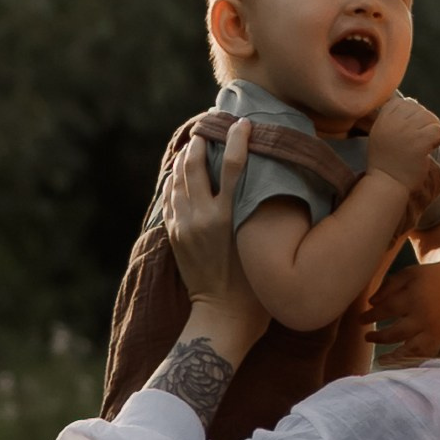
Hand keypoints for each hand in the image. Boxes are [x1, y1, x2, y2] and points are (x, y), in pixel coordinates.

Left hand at [162, 120, 265, 360]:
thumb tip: (269, 184)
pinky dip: (175, 181)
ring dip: (186, 159)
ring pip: (179, 180)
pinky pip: (170, 199)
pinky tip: (181, 174)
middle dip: (202, 143)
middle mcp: (203, 217)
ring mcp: (185, 226)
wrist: (222, 315)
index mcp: (229, 217)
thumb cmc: (254, 284)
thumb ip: (260, 212)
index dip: (238, 140)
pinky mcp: (175, 235)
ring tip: (194, 145)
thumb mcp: (261, 242)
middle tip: (209, 127)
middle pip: (197, 166)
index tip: (243, 124)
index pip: (235, 166)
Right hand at [363, 92, 439, 186]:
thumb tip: (414, 101)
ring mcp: (406, 131)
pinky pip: (438, 130)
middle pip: (419, 109)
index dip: (411, 115)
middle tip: (420, 140)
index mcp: (383, 118)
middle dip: (424, 123)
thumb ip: (394, 117)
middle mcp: (393, 122)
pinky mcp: (419, 143)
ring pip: (431, 118)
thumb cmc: (386, 161)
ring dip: (432, 130)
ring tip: (425, 145)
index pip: (404, 103)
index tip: (409, 132)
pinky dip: (439, 139)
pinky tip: (431, 148)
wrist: (387, 184)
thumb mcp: (382, 133)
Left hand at [369, 232, 439, 360]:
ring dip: (394, 356)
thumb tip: (370, 304)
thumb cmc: (426, 277)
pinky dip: (414, 359)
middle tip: (367, 336)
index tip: (360, 320)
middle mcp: (424, 316)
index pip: (387, 310)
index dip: (371, 317)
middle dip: (379, 337)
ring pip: (412, 349)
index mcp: (414, 298)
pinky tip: (401, 360)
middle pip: (396, 333)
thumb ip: (387, 287)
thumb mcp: (407, 274)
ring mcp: (434, 329)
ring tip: (381, 359)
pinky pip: (426, 353)